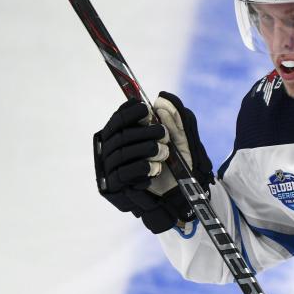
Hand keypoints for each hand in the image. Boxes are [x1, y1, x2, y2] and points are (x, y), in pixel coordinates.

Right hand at [93, 92, 212, 233]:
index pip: (119, 119)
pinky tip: (155, 169)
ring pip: (124, 154)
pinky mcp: (116, 186)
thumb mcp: (181, 139)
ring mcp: (112, 168)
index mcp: (123, 134)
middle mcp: (112, 149)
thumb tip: (162, 101)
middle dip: (146, 132)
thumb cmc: (178, 163)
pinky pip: (124, 174)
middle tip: (164, 135)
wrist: (182, 192)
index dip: (130, 113)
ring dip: (148, 151)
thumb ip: (175, 119)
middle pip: (122, 135)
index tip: (147, 111)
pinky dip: (142, 169)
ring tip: (165, 154)